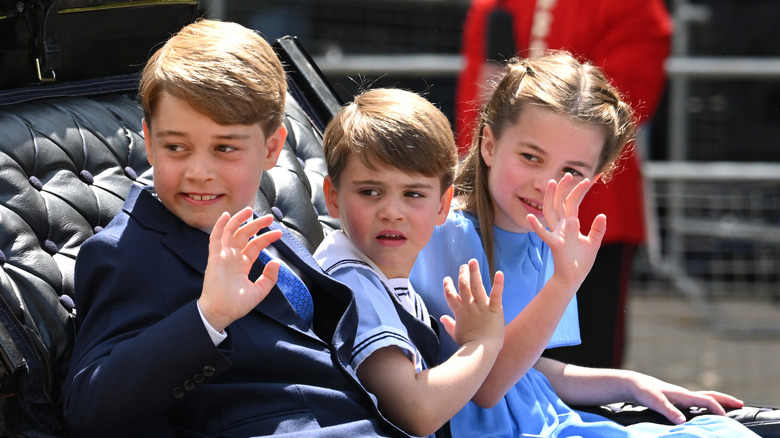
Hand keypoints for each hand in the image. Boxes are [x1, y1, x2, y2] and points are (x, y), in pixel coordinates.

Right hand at [199, 208, 282, 331]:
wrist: (220, 313)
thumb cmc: (236, 305)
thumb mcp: (259, 291)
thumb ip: (269, 278)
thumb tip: (276, 263)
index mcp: (242, 264)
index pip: (255, 246)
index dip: (267, 238)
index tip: (279, 233)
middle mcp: (233, 257)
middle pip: (245, 235)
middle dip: (257, 225)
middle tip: (269, 218)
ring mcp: (223, 256)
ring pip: (231, 233)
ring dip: (239, 220)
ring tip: (250, 210)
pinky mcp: (214, 258)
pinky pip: (216, 239)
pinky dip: (220, 226)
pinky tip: (226, 216)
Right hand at [440, 259, 504, 347]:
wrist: (480, 351)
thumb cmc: (468, 345)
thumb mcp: (456, 334)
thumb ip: (449, 324)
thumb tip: (442, 318)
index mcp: (460, 312)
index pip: (451, 296)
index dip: (448, 286)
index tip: (447, 279)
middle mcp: (469, 306)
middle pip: (463, 286)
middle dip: (463, 274)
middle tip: (464, 266)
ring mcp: (481, 307)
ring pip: (476, 285)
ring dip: (474, 272)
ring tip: (473, 261)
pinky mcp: (494, 309)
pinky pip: (496, 294)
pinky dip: (498, 283)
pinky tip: (499, 273)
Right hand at [527, 173, 605, 288]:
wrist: (573, 278)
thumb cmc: (581, 262)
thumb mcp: (593, 243)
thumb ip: (597, 229)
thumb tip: (602, 215)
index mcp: (571, 225)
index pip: (573, 203)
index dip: (579, 191)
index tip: (589, 179)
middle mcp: (562, 227)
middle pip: (560, 203)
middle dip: (564, 188)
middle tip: (568, 174)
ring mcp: (557, 234)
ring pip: (551, 212)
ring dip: (551, 198)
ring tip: (551, 183)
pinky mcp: (555, 244)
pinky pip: (544, 234)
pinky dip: (536, 226)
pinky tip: (530, 217)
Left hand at [627, 372, 744, 423]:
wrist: (634, 384)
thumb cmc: (644, 392)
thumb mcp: (655, 402)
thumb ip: (668, 411)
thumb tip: (682, 421)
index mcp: (683, 394)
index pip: (706, 400)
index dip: (717, 409)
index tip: (726, 418)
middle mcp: (684, 394)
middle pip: (709, 395)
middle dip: (725, 399)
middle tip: (741, 404)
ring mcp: (681, 396)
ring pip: (704, 397)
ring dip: (717, 401)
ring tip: (729, 407)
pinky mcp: (676, 399)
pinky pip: (696, 402)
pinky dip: (706, 405)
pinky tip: (706, 411)